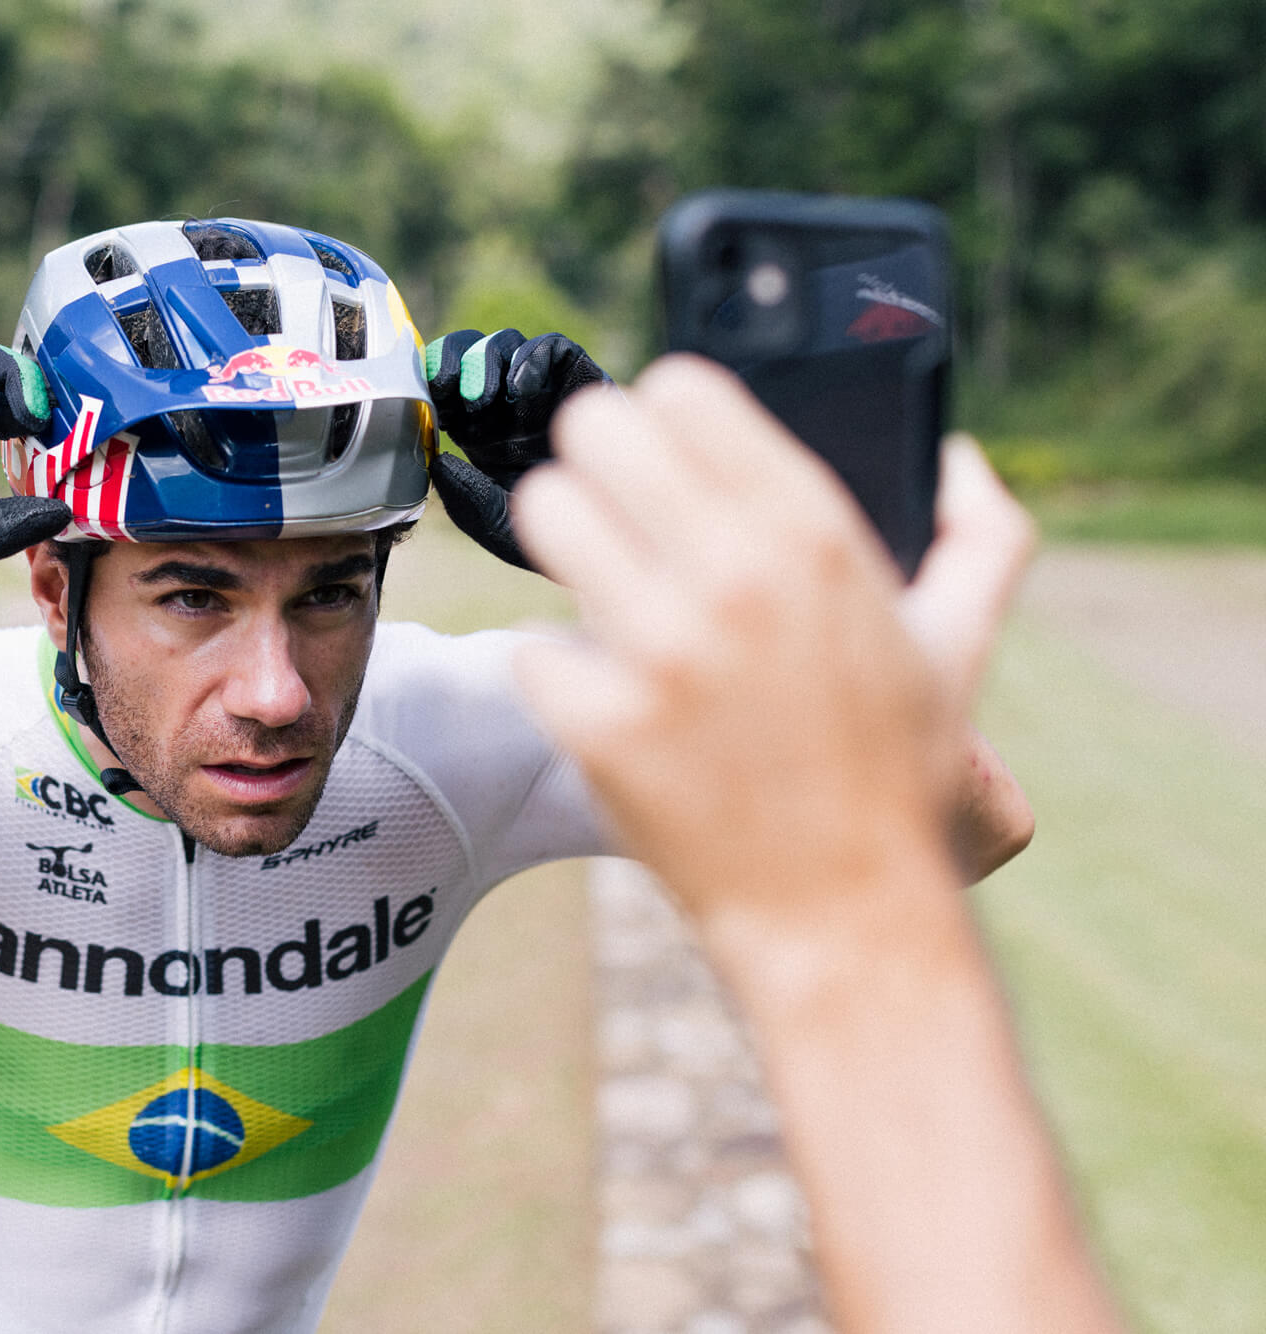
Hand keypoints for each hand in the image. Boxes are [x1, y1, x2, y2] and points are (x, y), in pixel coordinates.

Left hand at [423, 328, 615, 567]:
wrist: (631, 532)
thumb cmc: (567, 537)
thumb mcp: (506, 528)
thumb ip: (470, 504)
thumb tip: (438, 464)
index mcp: (479, 435)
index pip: (445, 389)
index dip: (429, 381)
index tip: (422, 395)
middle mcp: (507, 406)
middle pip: (470, 355)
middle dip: (453, 362)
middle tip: (445, 387)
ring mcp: (544, 389)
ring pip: (505, 344)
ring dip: (486, 361)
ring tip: (483, 399)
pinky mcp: (580, 376)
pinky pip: (551, 347)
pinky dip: (531, 356)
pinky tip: (522, 388)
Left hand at [509, 356, 1033, 938]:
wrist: (842, 913)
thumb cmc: (894, 775)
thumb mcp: (962, 643)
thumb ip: (981, 532)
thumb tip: (955, 454)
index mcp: (815, 536)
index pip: (684, 389)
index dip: (661, 413)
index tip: (662, 449)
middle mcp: (735, 577)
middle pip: (595, 430)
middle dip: (596, 461)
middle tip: (610, 503)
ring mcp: (659, 651)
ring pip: (545, 515)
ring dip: (563, 541)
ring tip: (591, 575)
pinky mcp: (599, 723)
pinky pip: (529, 643)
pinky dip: (554, 665)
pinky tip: (594, 686)